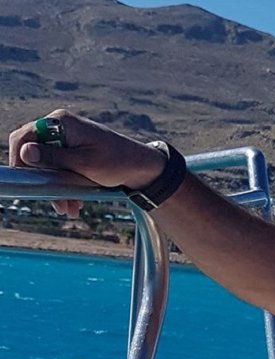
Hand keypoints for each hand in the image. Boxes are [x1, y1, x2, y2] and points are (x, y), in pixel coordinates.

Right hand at [8, 110, 165, 216]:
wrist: (143, 168)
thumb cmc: (118, 162)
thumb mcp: (84, 163)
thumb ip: (54, 159)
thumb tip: (25, 152)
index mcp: (60, 122)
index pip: (24, 136)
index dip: (19, 159)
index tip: (26, 182)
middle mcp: (60, 127)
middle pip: (34, 153)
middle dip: (42, 180)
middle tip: (55, 203)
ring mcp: (66, 139)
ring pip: (47, 165)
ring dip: (54, 188)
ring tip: (68, 209)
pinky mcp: (74, 152)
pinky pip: (59, 169)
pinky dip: (64, 186)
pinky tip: (74, 204)